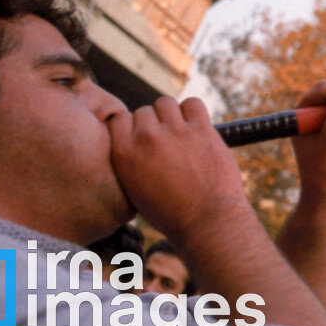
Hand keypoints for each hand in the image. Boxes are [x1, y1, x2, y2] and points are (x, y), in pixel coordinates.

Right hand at [108, 97, 248, 242]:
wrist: (206, 222)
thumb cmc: (171, 214)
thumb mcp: (134, 191)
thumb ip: (130, 162)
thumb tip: (134, 141)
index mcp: (124, 153)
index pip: (118, 118)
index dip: (131, 126)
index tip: (141, 137)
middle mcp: (146, 138)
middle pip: (144, 111)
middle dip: (154, 124)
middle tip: (166, 144)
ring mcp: (175, 132)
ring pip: (166, 103)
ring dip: (172, 114)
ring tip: (181, 133)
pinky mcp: (202, 130)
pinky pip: (193, 103)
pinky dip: (193, 111)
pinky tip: (196, 127)